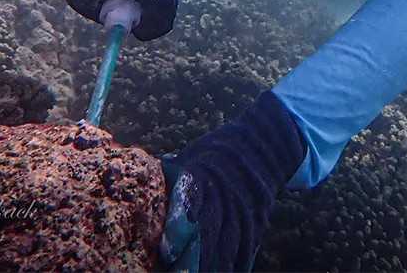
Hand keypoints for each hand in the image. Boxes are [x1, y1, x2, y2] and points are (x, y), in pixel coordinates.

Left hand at [161, 92, 305, 271]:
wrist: (262, 144)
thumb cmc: (217, 152)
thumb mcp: (191, 155)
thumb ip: (169, 174)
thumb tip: (143, 184)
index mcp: (202, 176)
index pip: (189, 204)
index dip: (178, 230)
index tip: (167, 252)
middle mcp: (223, 194)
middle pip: (209, 232)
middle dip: (195, 259)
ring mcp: (242, 208)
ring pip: (229, 244)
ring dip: (217, 267)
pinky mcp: (256, 218)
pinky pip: (248, 246)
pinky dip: (240, 264)